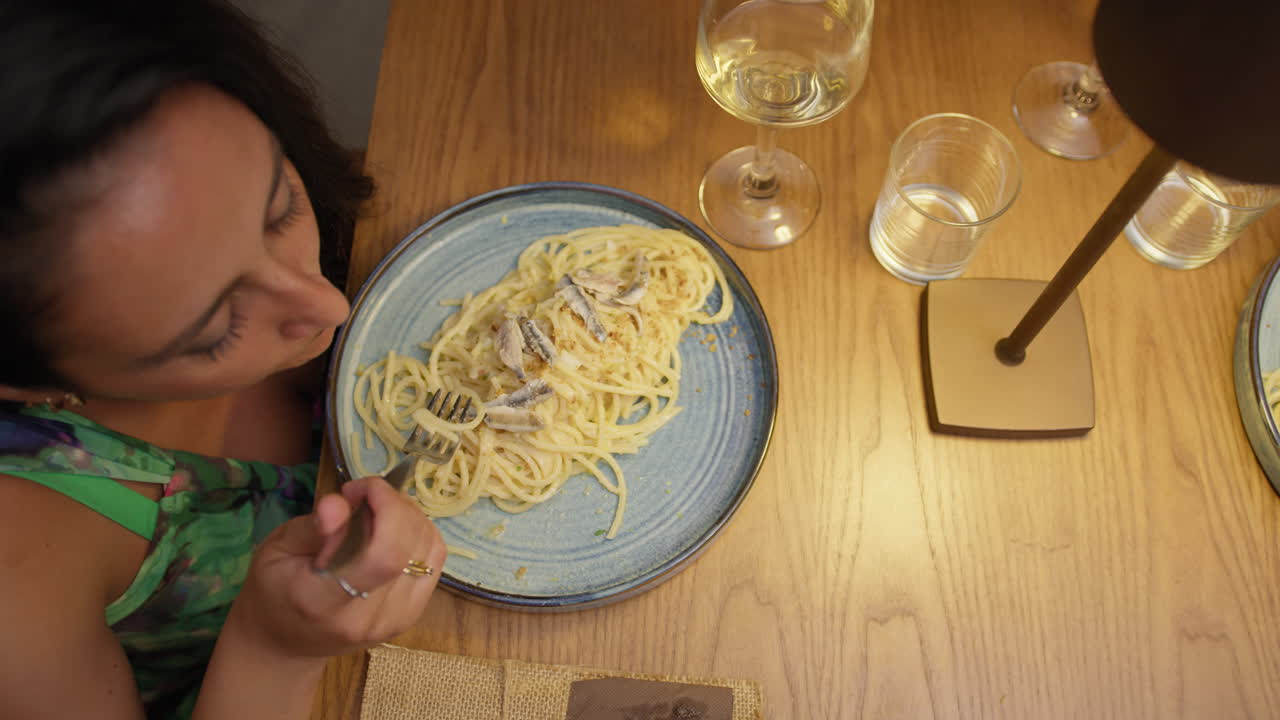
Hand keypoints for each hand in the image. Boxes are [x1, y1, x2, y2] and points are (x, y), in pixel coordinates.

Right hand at [228, 476, 446, 659]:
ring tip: (375, 512)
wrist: (285, 643)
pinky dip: (419, 533)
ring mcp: (395, 620)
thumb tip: (340, 503)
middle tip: (361, 497)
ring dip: (408, 516)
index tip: (360, 489)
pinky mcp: (411, 615)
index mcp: (324, 603)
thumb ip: (311, 528)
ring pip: (428, 549)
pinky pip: (433, 560)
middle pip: (409, 548)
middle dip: (393, 504)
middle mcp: (368, 618)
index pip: (382, 556)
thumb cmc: (275, 591)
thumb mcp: (276, 551)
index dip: (385, 509)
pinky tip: (392, 529)